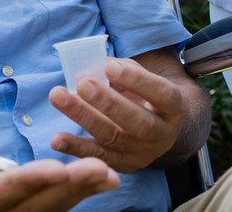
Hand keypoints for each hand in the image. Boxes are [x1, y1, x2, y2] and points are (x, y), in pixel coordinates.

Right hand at [0, 115, 118, 211]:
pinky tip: (107, 177)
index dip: (31, 183)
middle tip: (100, 168)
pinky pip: (59, 203)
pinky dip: (83, 191)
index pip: (3, 194)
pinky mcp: (30, 207)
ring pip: (53, 208)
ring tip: (110, 174)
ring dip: (83, 192)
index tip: (58, 168)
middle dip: (70, 189)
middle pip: (37, 205)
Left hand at [48, 58, 188, 173]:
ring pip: (112, 138)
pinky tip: (57, 139)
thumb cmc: (146, 95)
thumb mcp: (144, 79)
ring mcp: (143, 154)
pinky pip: (98, 158)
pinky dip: (76, 148)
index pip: (160, 94)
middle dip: (107, 102)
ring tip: (59, 97)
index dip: (136, 81)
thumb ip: (124, 70)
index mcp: (174, 108)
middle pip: (137, 121)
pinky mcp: (123, 166)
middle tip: (82, 84)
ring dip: (83, 117)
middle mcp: (163, 134)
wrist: (159, 129)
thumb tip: (98, 64)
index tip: (109, 67)